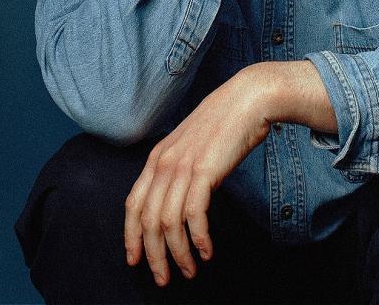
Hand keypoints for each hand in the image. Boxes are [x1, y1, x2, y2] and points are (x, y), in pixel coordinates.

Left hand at [123, 66, 270, 285]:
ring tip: (189, 270)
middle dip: (153, 255)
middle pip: (147, 221)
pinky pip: (194, 215)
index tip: (135, 260)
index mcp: (157, 157)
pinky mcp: (204, 171)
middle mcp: (163, 163)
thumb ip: (180, 168)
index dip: (131, 236)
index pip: (132, 205)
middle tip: (164, 278)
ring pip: (168, 223)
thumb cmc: (224, 122)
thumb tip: (180, 199)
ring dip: (178, 253)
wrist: (247, 99)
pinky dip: (198, 239)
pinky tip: (207, 251)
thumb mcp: (191, 145)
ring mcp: (183, 166)